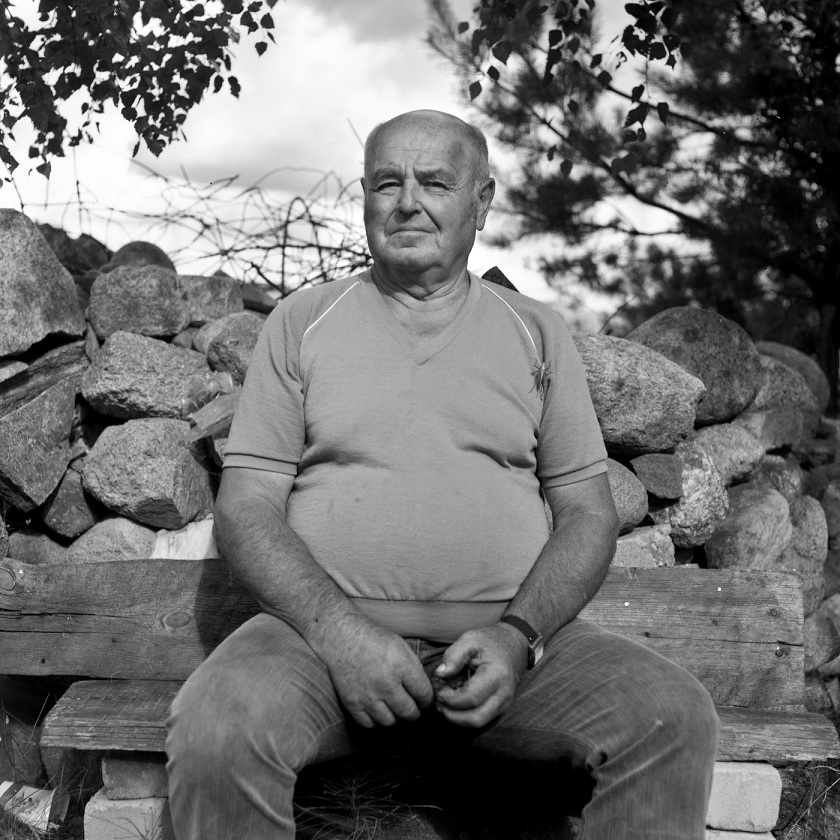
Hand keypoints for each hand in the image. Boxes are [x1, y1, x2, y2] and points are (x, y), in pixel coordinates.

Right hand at [317, 614, 433, 728]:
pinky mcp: (352, 703)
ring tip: (394, 708)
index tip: (424, 699)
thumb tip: (424, 690)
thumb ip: (414, 668)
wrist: (342, 637)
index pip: (424, 694)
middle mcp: (386, 683)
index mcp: (401, 666)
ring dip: (395, 717)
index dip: (427, 699)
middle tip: (412, 707)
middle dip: (414, 711)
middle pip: (409, 712)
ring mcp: (368, 695)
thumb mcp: (400, 645)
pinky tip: (377, 709)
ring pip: (390, 722)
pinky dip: (375, 720)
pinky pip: (369, 724)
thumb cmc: (373, 639)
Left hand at [433, 623, 527, 727]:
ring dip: (458, 718)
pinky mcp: (501, 708)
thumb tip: (440, 674)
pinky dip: (465, 716)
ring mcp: (505, 703)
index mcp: (497, 675)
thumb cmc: (491, 642)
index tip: (438, 691)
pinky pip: (482, 719)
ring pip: (479, 722)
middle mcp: (504, 694)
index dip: (451, 699)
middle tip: (438, 703)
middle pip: (476, 718)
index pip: (471, 697)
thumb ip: (453, 655)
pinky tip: (455, 705)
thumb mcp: (470, 639)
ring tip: (444, 705)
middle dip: (453, 715)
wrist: (513, 646)